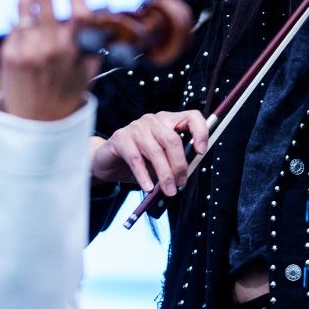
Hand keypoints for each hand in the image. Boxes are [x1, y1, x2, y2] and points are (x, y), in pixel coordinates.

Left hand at [0, 0, 100, 121]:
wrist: (37, 120)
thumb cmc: (64, 93)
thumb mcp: (87, 72)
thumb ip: (93, 45)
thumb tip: (103, 19)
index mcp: (75, 52)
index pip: (80, 14)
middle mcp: (52, 48)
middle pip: (47, 4)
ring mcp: (29, 50)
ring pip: (26, 11)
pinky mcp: (11, 54)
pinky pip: (15, 29)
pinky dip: (19, 23)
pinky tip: (22, 25)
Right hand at [90, 110, 208, 195]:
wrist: (107, 162)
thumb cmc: (138, 160)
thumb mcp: (161, 161)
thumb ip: (174, 162)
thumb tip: (186, 175)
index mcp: (168, 121)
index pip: (191, 117)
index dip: (200, 132)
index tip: (201, 152)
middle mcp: (153, 121)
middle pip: (172, 139)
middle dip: (179, 165)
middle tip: (181, 183)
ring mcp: (136, 127)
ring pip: (155, 151)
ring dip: (164, 175)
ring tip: (168, 190)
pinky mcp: (120, 138)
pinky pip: (136, 159)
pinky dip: (144, 176)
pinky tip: (148, 187)